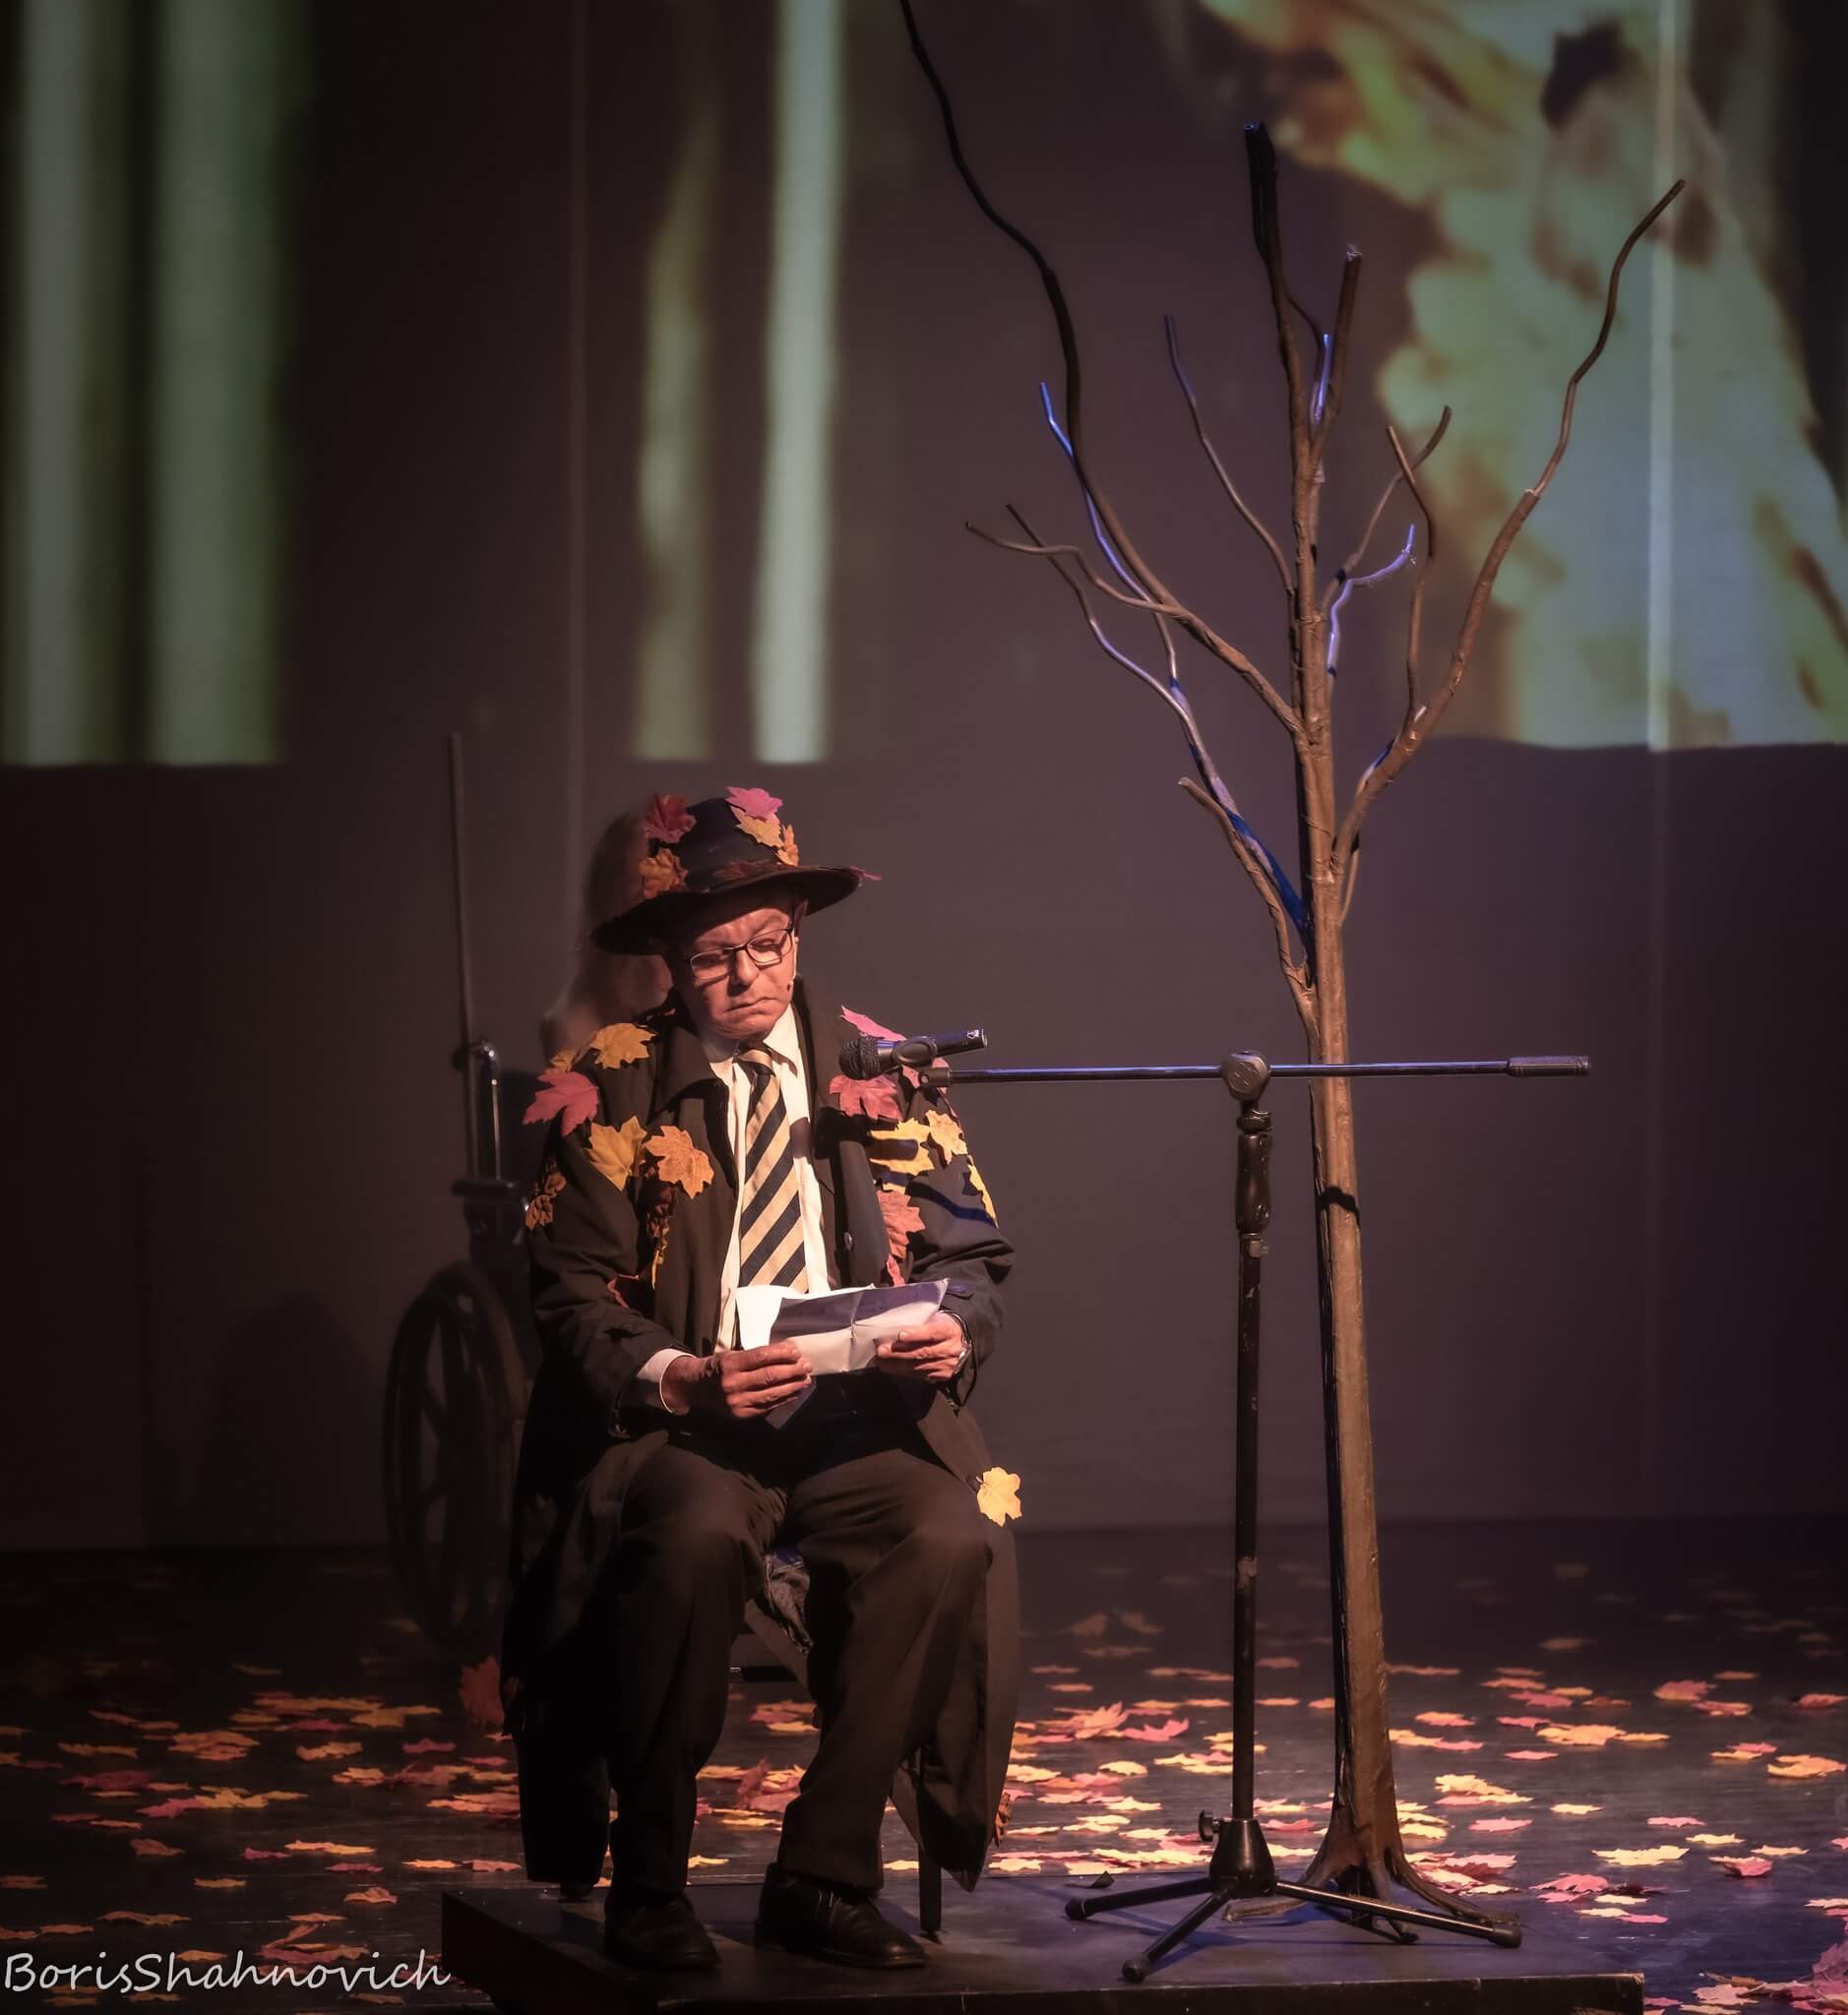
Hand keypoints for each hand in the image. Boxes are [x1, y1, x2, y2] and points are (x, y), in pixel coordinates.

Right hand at [665, 1343, 812, 1420]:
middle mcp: (732, 1384)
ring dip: (792, 1386)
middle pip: (768, 1376)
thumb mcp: (731, 1355)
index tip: (796, 1352)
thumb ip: (754, 1355)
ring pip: (770, 1394)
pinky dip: (783, 1399)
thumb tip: (786, 1352)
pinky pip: (767, 1406)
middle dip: (791, 1370)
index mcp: (729, 1365)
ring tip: (806, 1380)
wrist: (695, 1388)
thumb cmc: (717, 1367)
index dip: (781, 1354)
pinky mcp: (740, 1415)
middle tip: (807, 1366)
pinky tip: (794, 1392)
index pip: (760, 1357)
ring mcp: (736, 1402)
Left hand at [874, 1313, 967, 1384]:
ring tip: (881, 1361)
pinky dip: (903, 1372)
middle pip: (922, 1352)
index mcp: (949, 1330)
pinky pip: (920, 1375)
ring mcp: (947, 1364)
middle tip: (882, 1351)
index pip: (933, 1333)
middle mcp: (951, 1349)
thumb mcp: (936, 1318)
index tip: (900, 1335)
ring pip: (919, 1366)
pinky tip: (891, 1368)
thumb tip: (894, 1325)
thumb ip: (920, 1322)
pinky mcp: (943, 1375)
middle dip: (899, 1353)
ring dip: (897, 1365)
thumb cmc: (941, 1325)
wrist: (962, 1341)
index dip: (917, 1335)